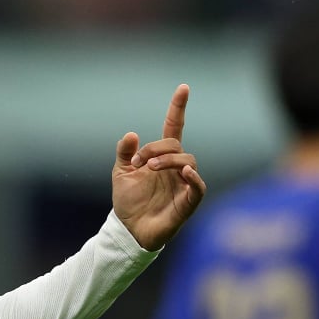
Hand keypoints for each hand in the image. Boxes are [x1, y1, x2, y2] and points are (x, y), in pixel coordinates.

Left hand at [111, 83, 205, 250]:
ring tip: (151, 169)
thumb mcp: (120, 172)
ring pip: (189, 160)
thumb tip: (132, 134)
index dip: (178, 108)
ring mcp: (183, 183)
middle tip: (140, 163)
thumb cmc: (128, 201)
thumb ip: (124, 152)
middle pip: (177, 146)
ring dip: (170, 160)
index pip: (174, 128)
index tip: (183, 88)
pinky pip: (198, 186)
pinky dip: (194, 177)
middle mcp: (175, 168)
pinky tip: (185, 172)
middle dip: (158, 149)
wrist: (128, 230)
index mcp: (160, 158)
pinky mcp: (187, 202)